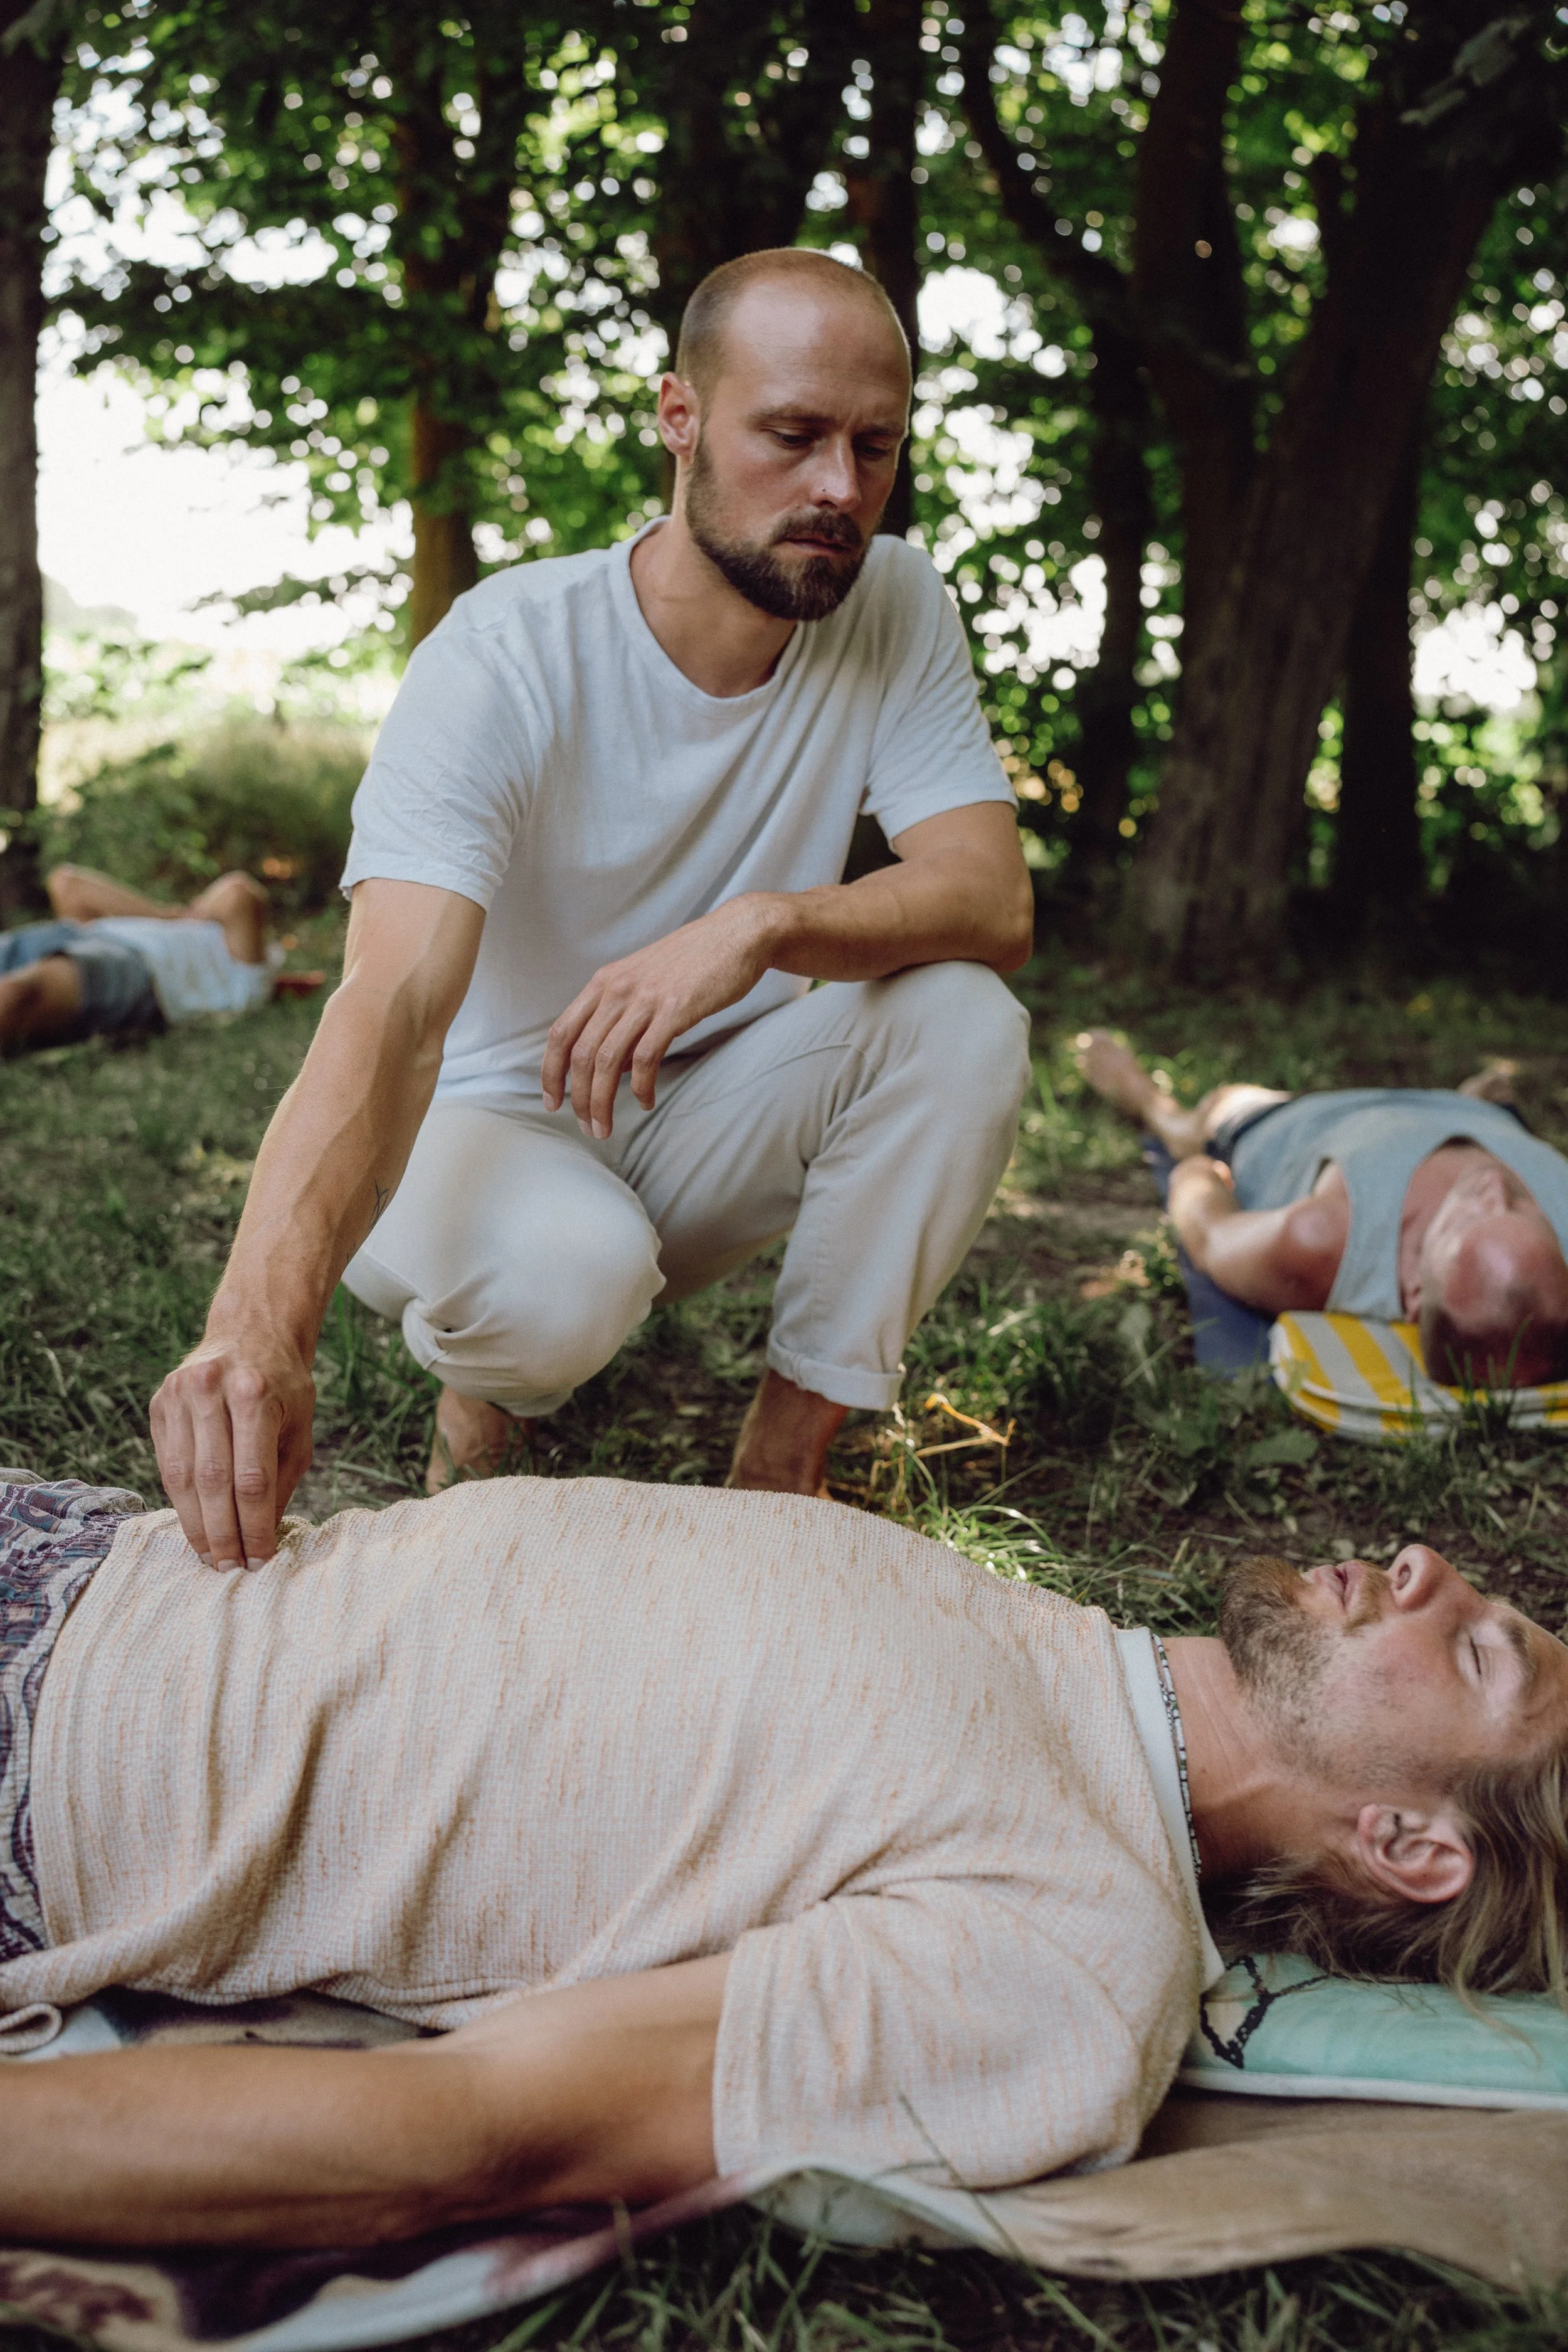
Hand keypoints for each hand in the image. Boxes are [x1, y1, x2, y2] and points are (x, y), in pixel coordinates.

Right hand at [150, 1332, 315, 1568]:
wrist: (250, 1331)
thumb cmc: (282, 1386)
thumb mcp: (299, 1427)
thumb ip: (282, 1481)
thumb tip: (263, 1538)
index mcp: (255, 1394)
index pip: (252, 1477)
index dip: (255, 1525)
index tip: (261, 1559)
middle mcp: (211, 1389)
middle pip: (213, 1481)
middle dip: (222, 1533)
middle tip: (230, 1568)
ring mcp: (178, 1394)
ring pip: (181, 1477)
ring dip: (196, 1525)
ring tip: (210, 1557)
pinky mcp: (159, 1403)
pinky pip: (166, 1463)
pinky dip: (180, 1500)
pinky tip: (194, 1524)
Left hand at [541, 896, 778, 1136]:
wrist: (736, 935)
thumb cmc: (692, 963)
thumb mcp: (643, 981)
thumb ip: (620, 1017)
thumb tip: (608, 1066)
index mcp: (603, 983)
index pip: (561, 1033)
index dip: (550, 1072)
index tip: (552, 1102)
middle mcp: (616, 990)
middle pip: (581, 1054)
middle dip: (579, 1098)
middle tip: (587, 1127)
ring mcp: (645, 999)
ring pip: (607, 1061)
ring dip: (603, 1101)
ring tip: (607, 1127)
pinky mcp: (675, 1010)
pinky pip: (646, 1058)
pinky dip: (641, 1086)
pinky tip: (646, 1101)